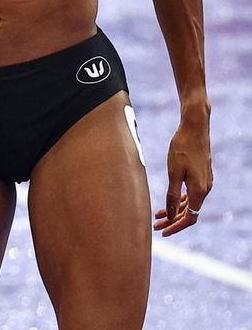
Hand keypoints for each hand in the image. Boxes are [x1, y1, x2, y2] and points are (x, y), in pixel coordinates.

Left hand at [153, 120, 212, 236]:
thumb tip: (172, 216)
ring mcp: (204, 182)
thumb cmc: (181, 148)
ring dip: (175, 210)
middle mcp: (205, 189)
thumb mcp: (173, 173)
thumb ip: (172, 196)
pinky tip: (169, 201)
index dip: (176, 226)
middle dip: (173, 221)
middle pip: (190, 212)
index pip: (190, 218)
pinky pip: (191, 193)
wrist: (194, 128)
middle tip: (155, 226)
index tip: (162, 231)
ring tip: (157, 215)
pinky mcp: (201, 175)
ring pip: (190, 203)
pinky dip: (180, 199)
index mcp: (199, 190)